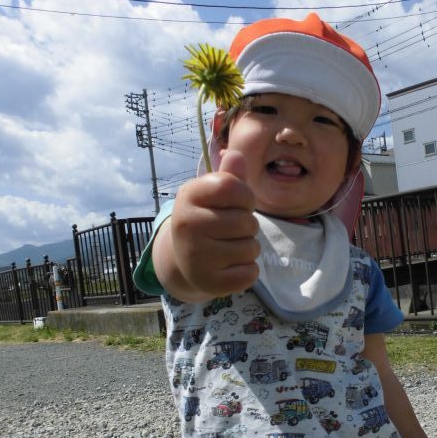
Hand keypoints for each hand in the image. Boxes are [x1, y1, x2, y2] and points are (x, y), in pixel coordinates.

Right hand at [169, 149, 259, 296]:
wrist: (185, 260)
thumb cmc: (207, 219)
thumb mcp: (214, 195)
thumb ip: (229, 177)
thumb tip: (236, 155)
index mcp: (188, 196)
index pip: (231, 186)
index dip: (245, 196)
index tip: (239, 203)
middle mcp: (187, 225)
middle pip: (247, 221)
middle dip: (248, 226)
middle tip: (231, 230)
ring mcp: (196, 256)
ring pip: (251, 248)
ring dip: (248, 248)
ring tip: (229, 248)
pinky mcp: (209, 282)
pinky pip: (250, 273)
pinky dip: (247, 270)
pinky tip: (230, 267)